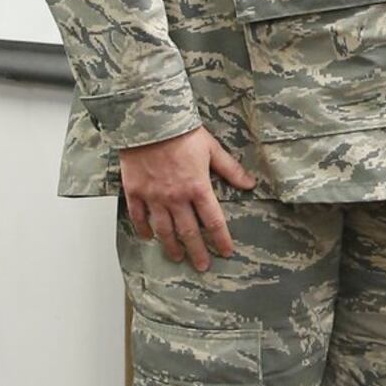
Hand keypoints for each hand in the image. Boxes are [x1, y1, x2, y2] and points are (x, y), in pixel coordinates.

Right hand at [120, 126, 256, 269]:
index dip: (221, 239)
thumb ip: (230, 169)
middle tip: (202, 266)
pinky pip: (138, 216)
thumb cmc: (181, 131)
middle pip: (189, 232)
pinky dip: (143, 229)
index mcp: (198, 188)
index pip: (213, 222)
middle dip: (197, 251)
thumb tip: (250, 184)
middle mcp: (176, 197)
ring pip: (164, 230)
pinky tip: (147, 237)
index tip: (226, 251)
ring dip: (171, 246)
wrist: (149, 119)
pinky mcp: (135, 191)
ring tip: (177, 257)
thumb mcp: (212, 148)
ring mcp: (154, 196)